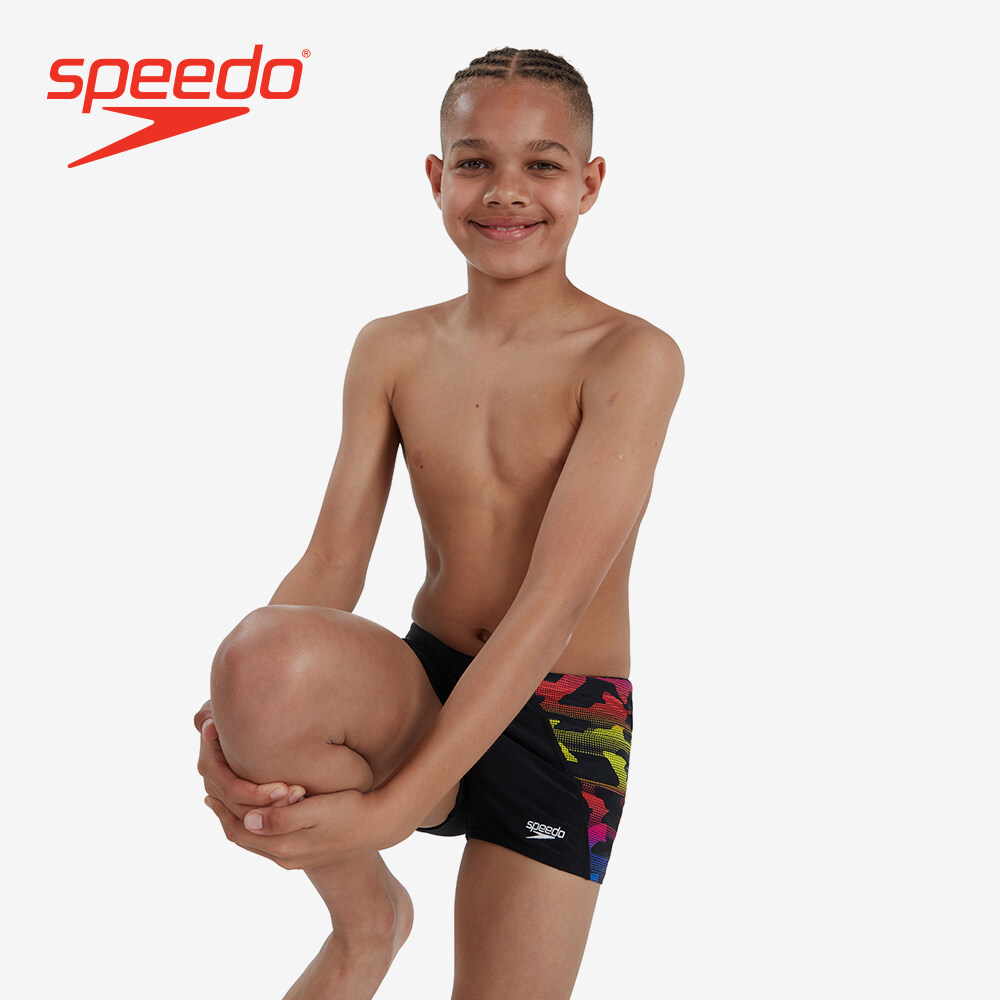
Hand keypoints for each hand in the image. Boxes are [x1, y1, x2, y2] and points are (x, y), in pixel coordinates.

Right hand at [195, 700, 304, 817]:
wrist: (248, 709)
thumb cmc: (237, 703)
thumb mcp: (223, 705)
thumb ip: (212, 715)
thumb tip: (208, 726)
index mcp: (209, 763)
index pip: (232, 789)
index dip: (256, 793)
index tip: (284, 788)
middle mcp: (214, 782)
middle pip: (242, 807)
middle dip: (271, 805)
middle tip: (300, 794)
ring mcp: (225, 792)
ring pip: (249, 815)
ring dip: (276, 809)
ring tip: (303, 797)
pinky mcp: (241, 796)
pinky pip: (255, 814)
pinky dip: (275, 812)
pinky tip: (299, 804)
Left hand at [204, 785, 411, 869]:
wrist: (379, 826)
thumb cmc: (350, 811)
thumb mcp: (316, 812)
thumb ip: (281, 818)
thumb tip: (248, 819)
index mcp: (284, 847)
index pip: (239, 831)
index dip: (221, 810)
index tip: (207, 789)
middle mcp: (284, 856)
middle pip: (242, 837)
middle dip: (224, 815)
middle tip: (208, 792)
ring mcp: (294, 855)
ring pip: (254, 839)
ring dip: (238, 820)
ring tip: (225, 800)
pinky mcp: (304, 849)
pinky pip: (268, 839)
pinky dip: (255, 824)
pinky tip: (258, 810)